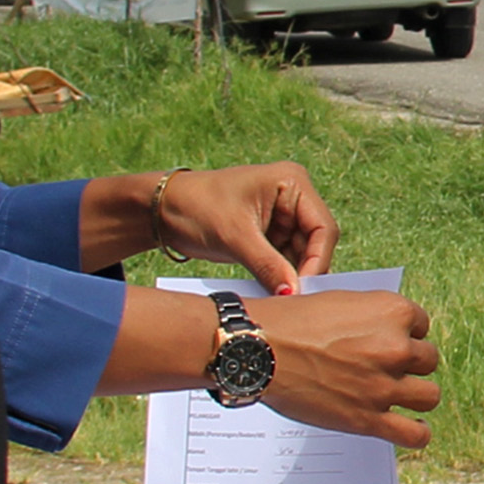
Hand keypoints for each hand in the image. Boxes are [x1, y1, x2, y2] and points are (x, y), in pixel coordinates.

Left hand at [148, 162, 336, 286]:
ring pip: (301, 256)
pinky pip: (284, 261)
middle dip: (304, 270)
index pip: (322, 227)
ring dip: (291, 277)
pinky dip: (279, 277)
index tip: (303, 287)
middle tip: (294, 299)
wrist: (161, 210)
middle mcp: (292, 198)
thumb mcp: (235, 237)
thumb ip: (269, 265)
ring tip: (280, 299)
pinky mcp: (268, 236)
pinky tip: (272, 293)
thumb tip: (294, 294)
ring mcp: (281, 218)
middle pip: (315, 243)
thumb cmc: (195, 207)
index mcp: (291, 183)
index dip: (317, 259)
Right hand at [248, 289, 441, 446]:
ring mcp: (384, 386)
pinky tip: (411, 429)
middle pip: (428, 360)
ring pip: (429, 396)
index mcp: (392, 312)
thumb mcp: (342, 302)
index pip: (422, 325)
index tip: (388, 341)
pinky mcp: (368, 418)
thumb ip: (373, 317)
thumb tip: (387, 332)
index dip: (404, 334)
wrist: (259, 349)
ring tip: (399, 396)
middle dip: (410, 364)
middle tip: (385, 367)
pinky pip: (414, 434)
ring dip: (416, 395)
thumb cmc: (292, 322)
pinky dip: (417, 434)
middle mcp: (396, 347)